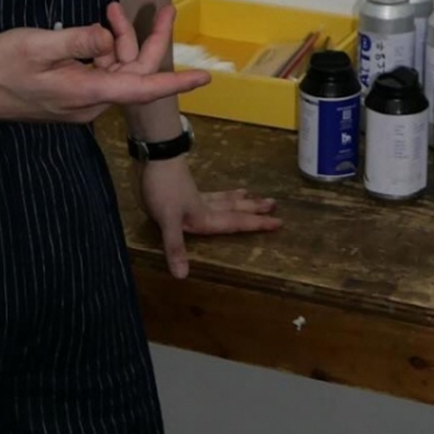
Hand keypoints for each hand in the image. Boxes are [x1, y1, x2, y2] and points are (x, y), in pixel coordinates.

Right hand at [0, 3, 207, 122]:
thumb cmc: (0, 65)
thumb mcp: (37, 45)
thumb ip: (77, 41)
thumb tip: (110, 37)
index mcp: (87, 92)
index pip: (142, 88)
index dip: (175, 81)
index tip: (205, 77)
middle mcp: (91, 102)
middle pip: (135, 73)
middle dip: (148, 39)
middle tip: (164, 8)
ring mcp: (82, 102)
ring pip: (119, 71)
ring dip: (121, 41)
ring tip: (110, 9)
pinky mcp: (73, 96)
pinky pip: (103, 73)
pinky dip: (106, 51)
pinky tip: (98, 29)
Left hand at [139, 156, 281, 278]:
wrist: (155, 156)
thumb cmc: (164, 187)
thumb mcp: (168, 219)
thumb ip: (176, 246)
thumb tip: (183, 276)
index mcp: (205, 216)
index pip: (236, 222)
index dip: (257, 224)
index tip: (278, 222)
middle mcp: (204, 207)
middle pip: (234, 208)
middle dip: (254, 209)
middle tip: (274, 204)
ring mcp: (194, 196)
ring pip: (223, 199)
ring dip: (238, 199)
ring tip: (250, 194)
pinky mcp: (183, 188)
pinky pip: (208, 194)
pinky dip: (217, 194)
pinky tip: (213, 194)